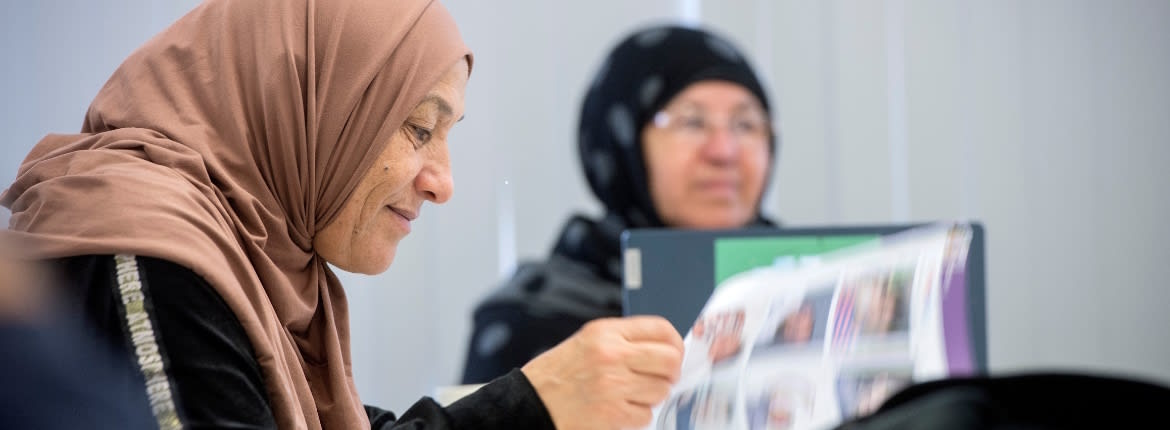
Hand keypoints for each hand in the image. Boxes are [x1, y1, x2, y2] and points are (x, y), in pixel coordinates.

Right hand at [521, 316, 683, 429]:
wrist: (528, 403)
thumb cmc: (556, 375)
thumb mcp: (587, 342)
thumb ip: (623, 341)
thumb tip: (664, 349)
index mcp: (605, 333)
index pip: (661, 329)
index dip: (675, 343)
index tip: (675, 353)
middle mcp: (611, 355)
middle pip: (669, 360)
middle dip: (671, 373)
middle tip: (662, 379)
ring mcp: (613, 386)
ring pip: (661, 391)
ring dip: (651, 397)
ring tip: (629, 395)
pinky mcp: (612, 414)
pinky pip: (645, 416)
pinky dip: (636, 417)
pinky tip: (618, 410)